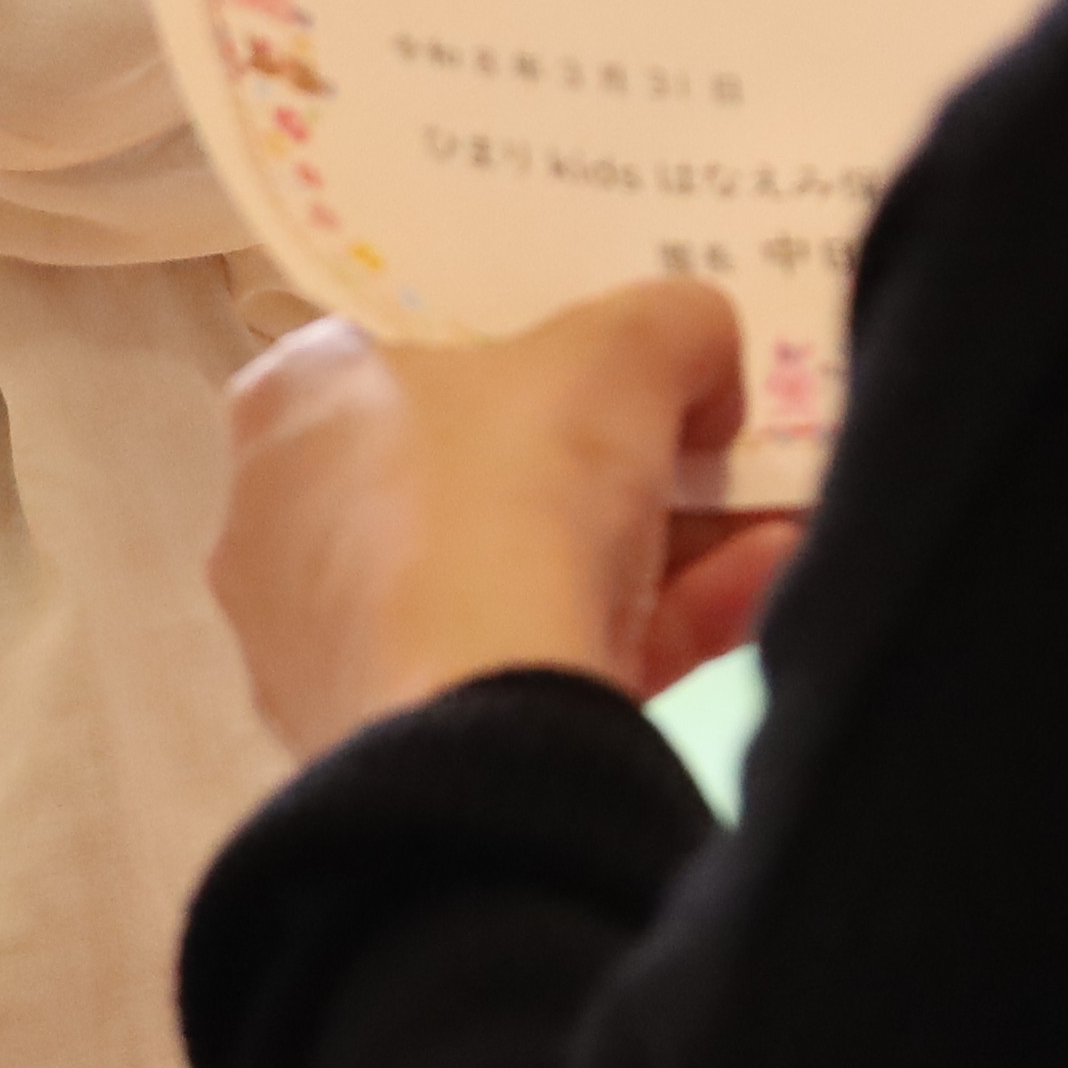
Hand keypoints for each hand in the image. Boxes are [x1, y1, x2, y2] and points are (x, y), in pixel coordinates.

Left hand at [212, 291, 804, 758]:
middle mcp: (291, 525)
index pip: (410, 350)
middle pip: (487, 470)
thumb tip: (706, 365)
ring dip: (668, 546)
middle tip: (716, 447)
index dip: (529, 345)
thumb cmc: (507, 495)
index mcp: (296, 403)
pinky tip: (759, 593)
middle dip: (624, 461)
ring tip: (776, 522)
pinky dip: (652, 628)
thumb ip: (672, 325)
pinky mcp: (408, 743)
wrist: (483, 729)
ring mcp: (344, 647)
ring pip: (526, 577)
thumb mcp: (622, 348)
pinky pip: (540, 661)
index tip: (624, 362)